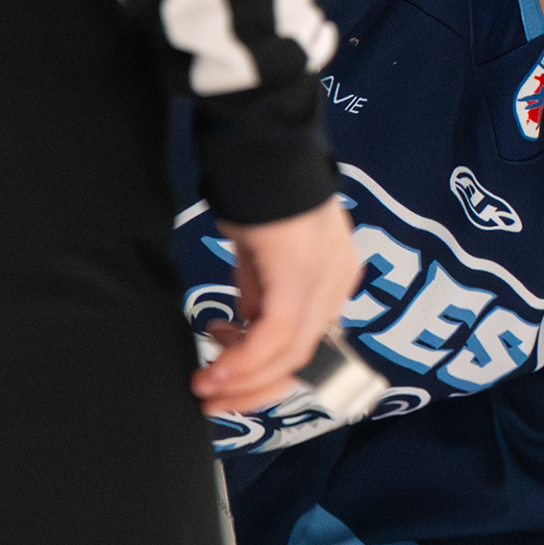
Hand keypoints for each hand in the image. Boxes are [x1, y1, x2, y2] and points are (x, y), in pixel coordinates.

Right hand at [196, 198, 359, 411]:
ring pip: (291, 355)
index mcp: (335, 276)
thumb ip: (260, 292)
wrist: (261, 143)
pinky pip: (274, 336)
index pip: (309, 342)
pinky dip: (242, 360)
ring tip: (204, 386)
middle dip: (255, 389)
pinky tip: (215, 368)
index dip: (268, 371)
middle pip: (305, 359)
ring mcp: (324, 280)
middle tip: (214, 401)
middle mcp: (338, 282)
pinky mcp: (298, 275)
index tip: (227, 378)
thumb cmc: (257, 190)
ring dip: (243, 380)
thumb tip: (245, 326)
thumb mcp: (261, 254)